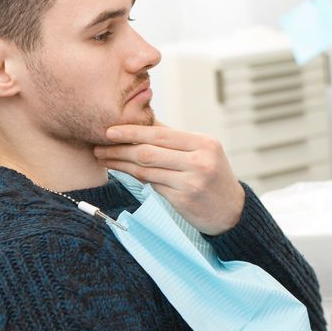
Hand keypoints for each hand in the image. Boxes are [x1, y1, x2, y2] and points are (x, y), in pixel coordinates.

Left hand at [94, 123, 244, 234]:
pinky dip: (136, 178)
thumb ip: (174, 138)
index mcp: (204, 143)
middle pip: (149, 151)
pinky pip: (153, 186)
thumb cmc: (213, 176)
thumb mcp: (203, 150)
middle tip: (99, 145)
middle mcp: (200, 161)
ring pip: (146, 170)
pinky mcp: (183, 200)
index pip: (161, 133)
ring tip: (104, 158)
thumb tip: (144, 119)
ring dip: (121, 164)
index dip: (132, 131)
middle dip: (120, 148)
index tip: (110, 130)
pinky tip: (124, 172)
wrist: (232, 210)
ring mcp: (192, 182)